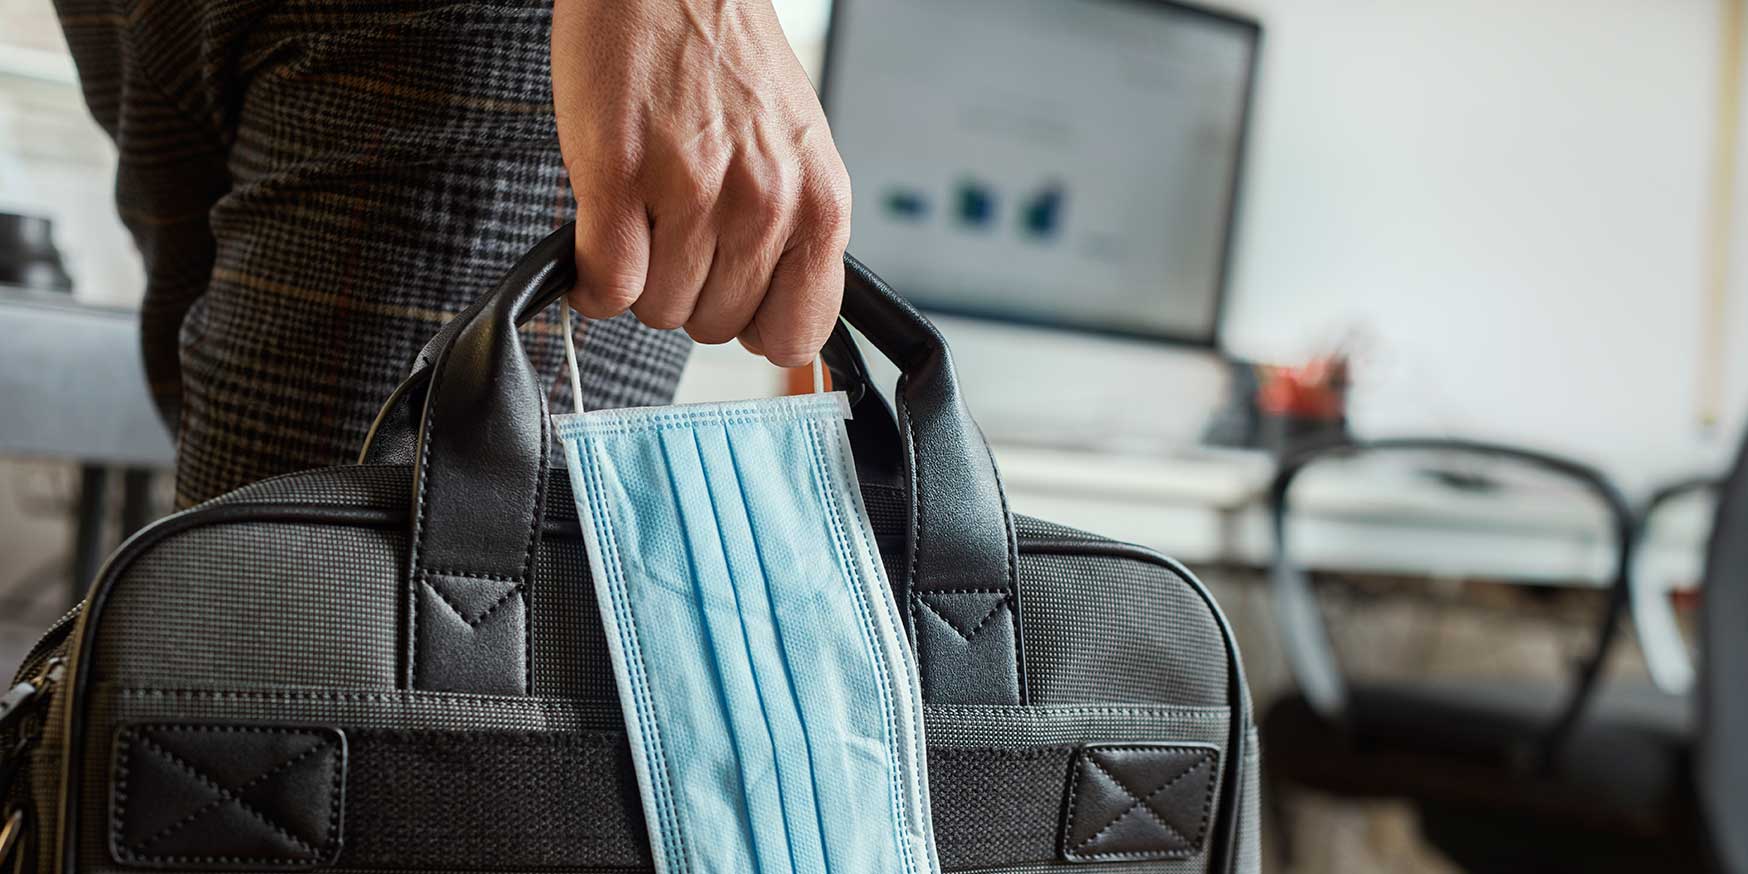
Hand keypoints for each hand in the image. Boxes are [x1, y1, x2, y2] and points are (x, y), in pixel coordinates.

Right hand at [553, 0, 850, 366]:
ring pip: (658, 309)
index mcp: (820, 203)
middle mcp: (765, 203)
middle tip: (678, 232)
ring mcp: (693, 193)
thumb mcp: (796, 153)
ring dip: (640, 277)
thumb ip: (794, 235)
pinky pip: (607, 284)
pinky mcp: (620, 177)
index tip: (734, 302)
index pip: (796, 333)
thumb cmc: (727, 62)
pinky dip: (591, 279)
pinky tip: (599, 236)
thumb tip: (777, 326)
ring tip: (644, 214)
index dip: (755, 325)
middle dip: (690, 291)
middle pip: (715, 327)